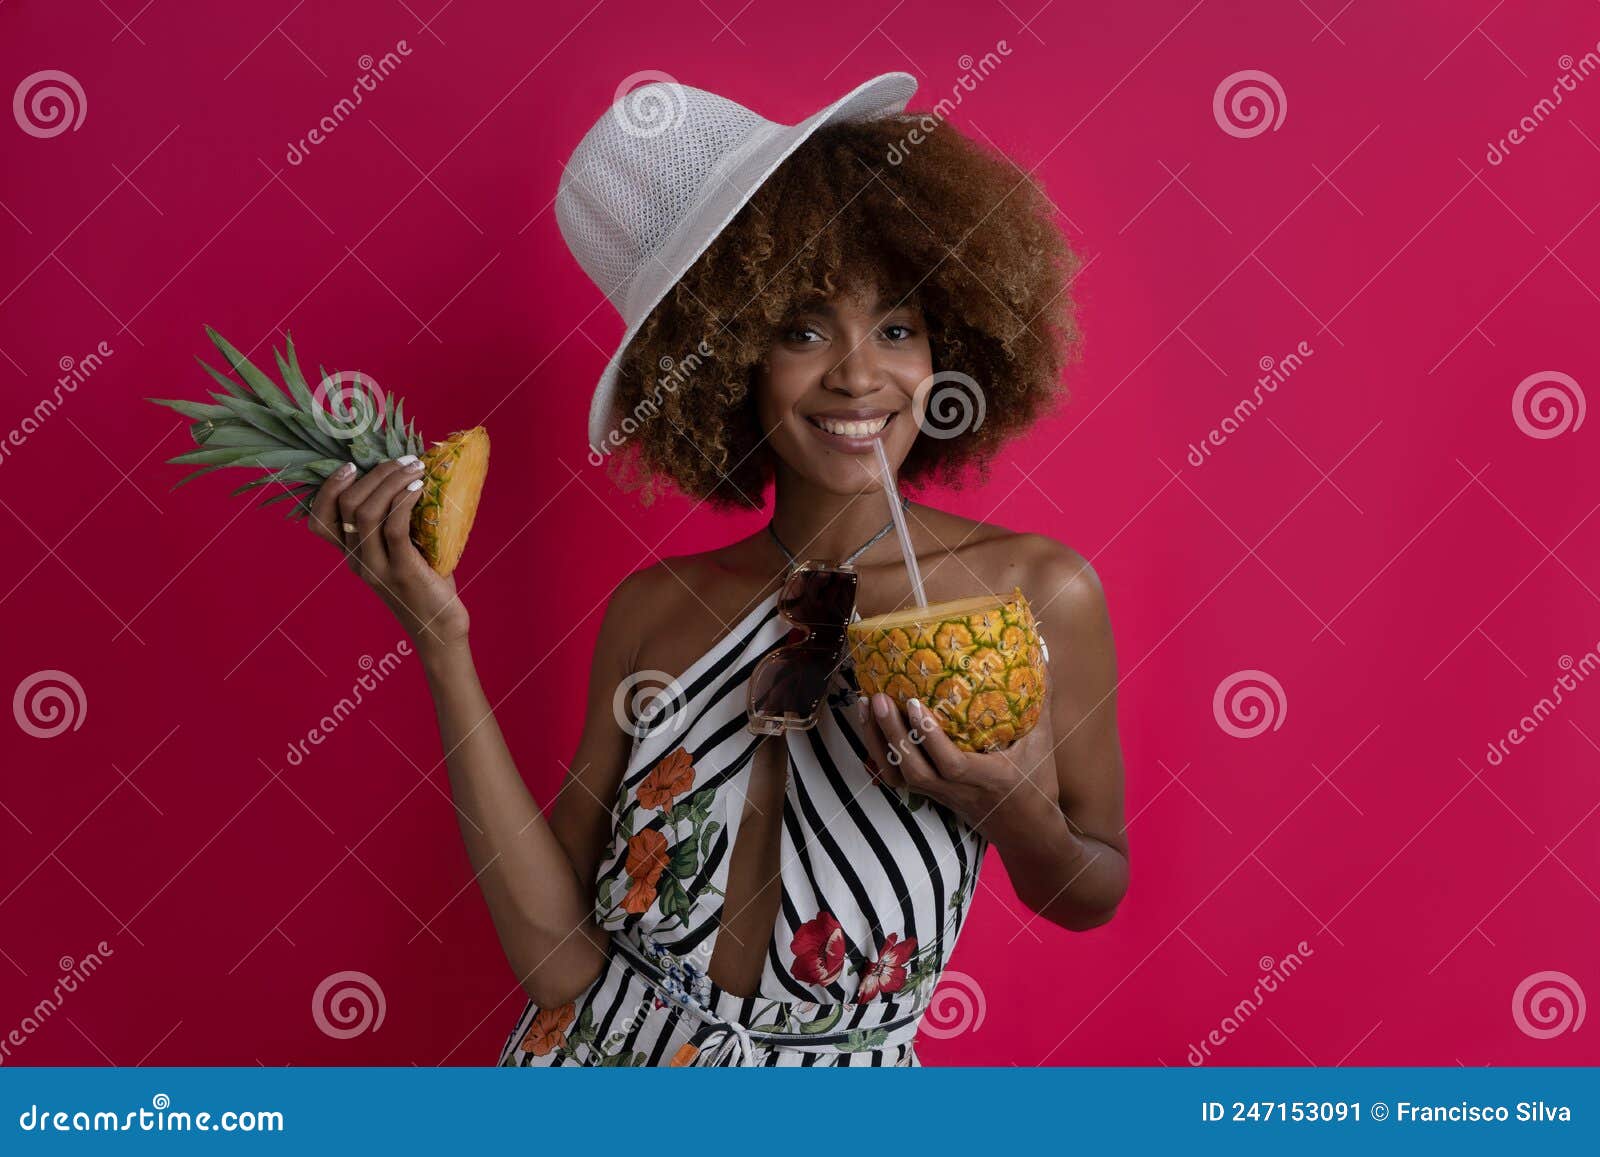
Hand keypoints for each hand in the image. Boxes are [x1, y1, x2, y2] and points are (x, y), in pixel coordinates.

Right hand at [306, 458, 470, 653]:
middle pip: (346, 506)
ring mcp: (377, 567)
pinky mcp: (402, 571)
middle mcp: (357, 561)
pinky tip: (419, 487)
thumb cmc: (426, 586)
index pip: (319, 520)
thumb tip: (411, 478)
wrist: (440, 630)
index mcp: (351, 556)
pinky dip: (404, 500)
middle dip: (374, 474)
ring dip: (391, 481)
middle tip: (403, 459)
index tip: (352, 465)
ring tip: (415, 466)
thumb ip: (397, 525)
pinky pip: (394, 527)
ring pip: (367, 512)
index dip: (329, 488)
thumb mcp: (403, 553)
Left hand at [855, 676, 1060, 841]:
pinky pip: (897, 779)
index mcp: (989, 778)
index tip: (914, 703)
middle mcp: (959, 790)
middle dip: (891, 734)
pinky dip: (880, 754)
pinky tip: (870, 727)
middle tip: (877, 697)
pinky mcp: (930, 797)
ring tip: (867, 705)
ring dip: (878, 742)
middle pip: (914, 769)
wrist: (1027, 835)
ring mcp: (940, 795)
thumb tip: (1040, 653)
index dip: (929, 736)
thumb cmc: (1037, 785)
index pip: (951, 763)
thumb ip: (1041, 702)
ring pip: (900, 776)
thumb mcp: (1043, 744)